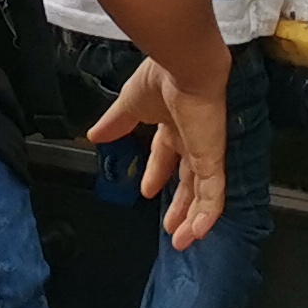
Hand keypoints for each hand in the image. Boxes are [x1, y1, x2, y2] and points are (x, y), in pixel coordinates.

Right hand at [88, 55, 232, 251]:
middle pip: (187, 182)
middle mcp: (193, 141)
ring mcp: (205, 152)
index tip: (147, 191)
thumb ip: (115, 123)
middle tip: (171, 228)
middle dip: (179, 205)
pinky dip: (207, 214)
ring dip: (192, 219)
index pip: (166, 156)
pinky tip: (197, 232)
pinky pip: (214, 193)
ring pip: (202, 194)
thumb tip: (92, 136)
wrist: (184, 66)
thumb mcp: (130, 105)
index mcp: (174, 125)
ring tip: (182, 241)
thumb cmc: (160, 77)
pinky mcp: (214, 159)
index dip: (156, 175)